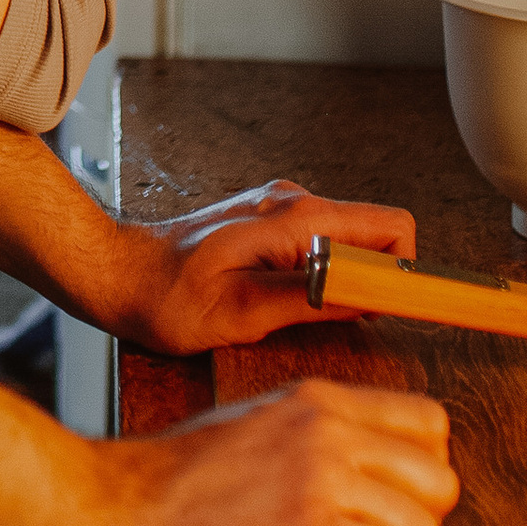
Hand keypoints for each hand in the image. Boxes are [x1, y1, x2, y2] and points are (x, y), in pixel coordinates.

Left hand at [100, 181, 415, 358]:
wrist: (115, 272)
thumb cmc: (163, 298)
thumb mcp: (238, 315)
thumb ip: (306, 302)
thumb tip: (365, 299)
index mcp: (293, 220)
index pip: (389, 228)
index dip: (409, 269)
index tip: (411, 306)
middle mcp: (293, 203)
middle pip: (378, 233)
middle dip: (382, 279)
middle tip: (355, 322)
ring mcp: (282, 208)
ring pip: (350, 240)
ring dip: (349, 279)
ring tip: (310, 315)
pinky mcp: (270, 222)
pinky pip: (322, 243)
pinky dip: (326, 273)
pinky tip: (291, 301)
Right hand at [107, 376, 457, 525]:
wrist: (114, 506)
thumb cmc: (174, 477)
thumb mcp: (256, 422)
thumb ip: (319, 430)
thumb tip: (375, 460)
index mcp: (319, 401)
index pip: (431, 424)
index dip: (417, 469)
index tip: (385, 495)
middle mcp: (329, 430)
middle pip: (440, 483)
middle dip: (412, 520)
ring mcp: (319, 478)